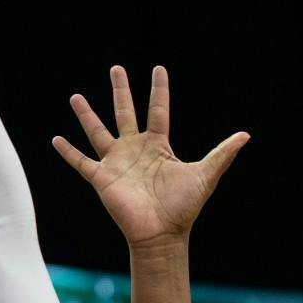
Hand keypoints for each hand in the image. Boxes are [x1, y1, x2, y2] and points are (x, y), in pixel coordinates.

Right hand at [52, 66, 248, 248]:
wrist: (161, 234)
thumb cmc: (184, 207)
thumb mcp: (205, 175)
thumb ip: (222, 154)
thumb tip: (245, 135)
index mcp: (158, 145)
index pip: (158, 110)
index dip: (159, 90)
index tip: (158, 69)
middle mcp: (135, 149)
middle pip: (125, 112)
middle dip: (120, 90)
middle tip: (116, 69)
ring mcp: (116, 162)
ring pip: (98, 131)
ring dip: (86, 115)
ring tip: (75, 97)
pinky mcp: (101, 178)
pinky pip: (81, 162)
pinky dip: (68, 151)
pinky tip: (56, 139)